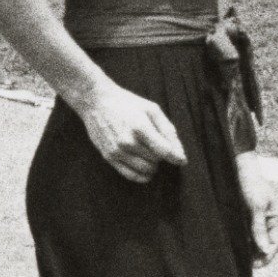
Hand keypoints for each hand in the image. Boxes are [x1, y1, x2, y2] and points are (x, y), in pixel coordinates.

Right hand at [72, 82, 187, 183]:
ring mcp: (117, 151)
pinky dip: (142, 175)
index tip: (181, 159)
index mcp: (140, 127)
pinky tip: (145, 167)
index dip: (176, 157)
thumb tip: (179, 154)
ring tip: (148, 153)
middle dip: (160, 155)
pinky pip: (131, 175)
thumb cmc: (126, 103)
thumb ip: (168, 131)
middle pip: (156, 161)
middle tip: (156, 145)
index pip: (164, 152)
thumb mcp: (151, 109)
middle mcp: (127, 142)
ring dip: (152, 164)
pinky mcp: (109, 157)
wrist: (96, 101)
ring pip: (146, 170)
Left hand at [237, 152, 277, 266]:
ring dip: (249, 250)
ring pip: (254, 241)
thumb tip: (264, 249)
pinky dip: (242, 242)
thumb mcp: (256, 205)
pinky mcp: (244, 217)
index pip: (275, 244)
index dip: (267, 255)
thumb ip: (259, 227)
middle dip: (258, 256)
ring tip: (240, 259)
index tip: (256, 264)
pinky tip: (235, 247)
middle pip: (265, 245)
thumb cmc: (251, 184)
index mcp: (275, 218)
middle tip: (247, 266)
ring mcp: (256, 219)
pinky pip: (246, 234)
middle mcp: (267, 221)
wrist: (239, 167)